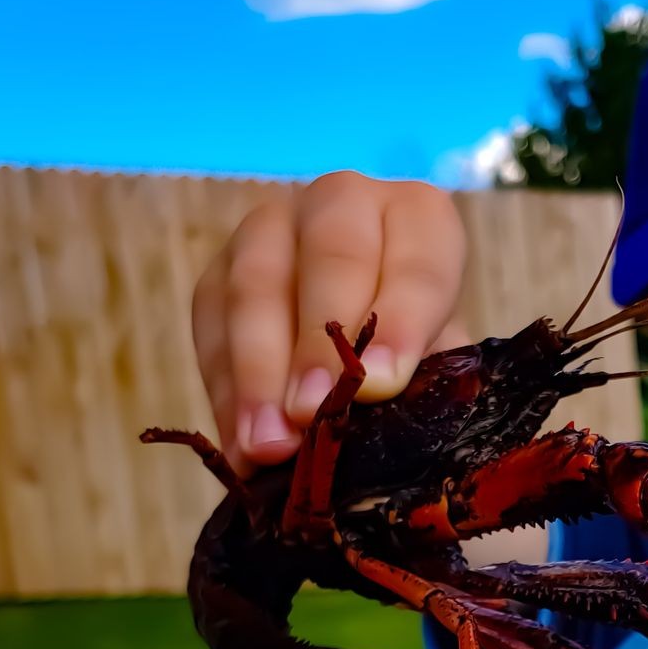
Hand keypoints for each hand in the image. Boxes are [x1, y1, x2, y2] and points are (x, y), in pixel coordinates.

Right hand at [193, 172, 466, 475]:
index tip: (380, 385)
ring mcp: (271, 230)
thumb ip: (425, 380)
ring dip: (257, 372)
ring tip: (268, 444)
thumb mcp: (436, 363)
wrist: (364, 352)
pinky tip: (241, 445)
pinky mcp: (218, 273)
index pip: (418, 258)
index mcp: (418, 216)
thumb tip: (384, 416)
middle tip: (311, 412)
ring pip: (255, 284)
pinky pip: (211, 324)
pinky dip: (226, 391)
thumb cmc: (412, 354)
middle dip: (318, 341)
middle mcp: (343, 202)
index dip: (400, 321)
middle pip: (330, 252)